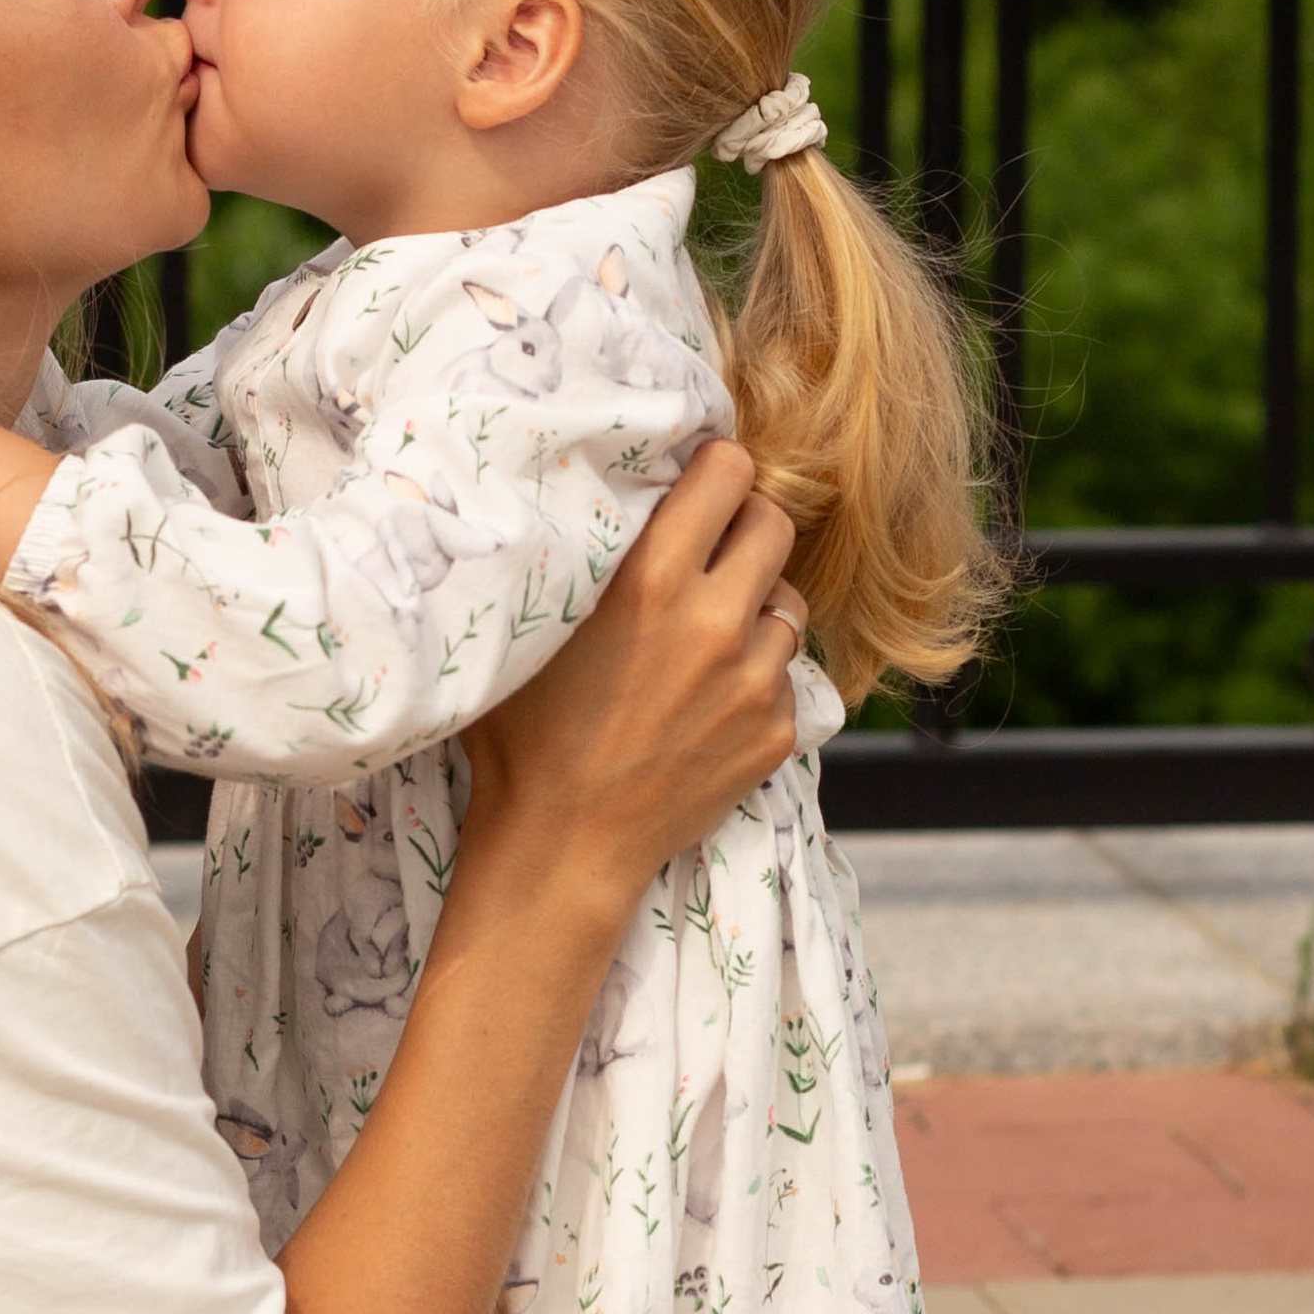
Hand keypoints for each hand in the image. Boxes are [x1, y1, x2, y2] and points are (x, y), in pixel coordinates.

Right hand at [458, 440, 806, 904]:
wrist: (561, 844)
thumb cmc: (523, 732)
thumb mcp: (532, 622)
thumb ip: (574, 554)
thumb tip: (592, 490)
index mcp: (652, 578)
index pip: (730, 471)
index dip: (715, 469)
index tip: (697, 482)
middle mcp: (715, 620)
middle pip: (775, 524)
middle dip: (746, 525)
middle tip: (711, 547)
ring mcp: (754, 680)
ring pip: (790, 602)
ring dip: (757, 603)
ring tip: (708, 629)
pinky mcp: (776, 732)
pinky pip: (786, 674)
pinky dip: (757, 673)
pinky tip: (707, 696)